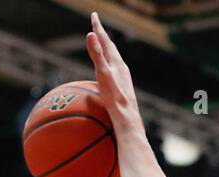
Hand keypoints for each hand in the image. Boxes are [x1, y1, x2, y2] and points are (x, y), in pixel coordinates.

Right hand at [87, 12, 141, 127]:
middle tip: (96, 25)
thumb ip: (97, 54)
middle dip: (102, 36)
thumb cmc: (114, 98)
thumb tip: (91, 34)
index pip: (105, 40)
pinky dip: (109, 62)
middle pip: (110, 47)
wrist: (127, 118)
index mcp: (116, 62)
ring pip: (114, 58)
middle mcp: (121, 67)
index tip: (93, 15)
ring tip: (103, 44)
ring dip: (107, 48)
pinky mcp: (123, 86)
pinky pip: (114, 69)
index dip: (98, 27)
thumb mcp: (102, 74)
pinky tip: (109, 70)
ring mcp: (123, 77)